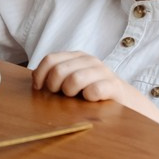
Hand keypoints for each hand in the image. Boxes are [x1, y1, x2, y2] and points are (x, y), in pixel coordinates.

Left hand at [31, 51, 158, 123]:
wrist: (123, 101)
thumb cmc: (91, 92)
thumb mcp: (72, 81)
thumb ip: (55, 78)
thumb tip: (35, 82)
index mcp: (75, 57)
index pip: (50, 59)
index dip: (40, 75)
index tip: (39, 89)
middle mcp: (88, 60)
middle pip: (58, 70)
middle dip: (55, 87)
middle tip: (62, 95)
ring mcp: (102, 71)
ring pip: (74, 80)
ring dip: (70, 93)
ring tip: (76, 98)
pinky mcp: (114, 85)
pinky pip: (94, 90)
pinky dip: (88, 97)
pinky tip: (90, 100)